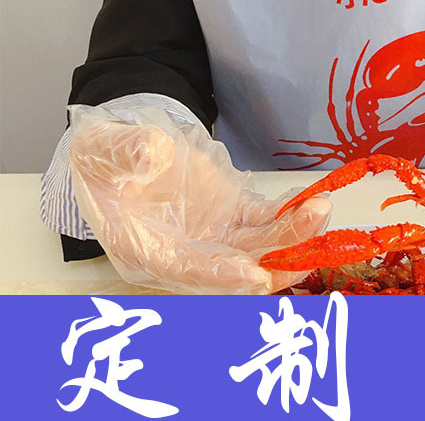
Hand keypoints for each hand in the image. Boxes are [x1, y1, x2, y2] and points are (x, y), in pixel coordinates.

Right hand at [68, 105, 330, 293]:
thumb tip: (153, 152)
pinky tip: (310, 201)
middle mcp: (183, 252)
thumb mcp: (103, 148)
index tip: (256, 275)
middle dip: (276, 258)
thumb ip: (127, 152)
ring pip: (259, 248)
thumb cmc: (106, 158)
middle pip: (235, 268)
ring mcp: (212, 235)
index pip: (186, 270)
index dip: (221, 275)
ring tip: (321, 208)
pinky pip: (265, 222)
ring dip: (292, 235)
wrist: (126, 152)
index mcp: (143, 247)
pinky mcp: (232, 215)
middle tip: (310, 234)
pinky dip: (288, 215)